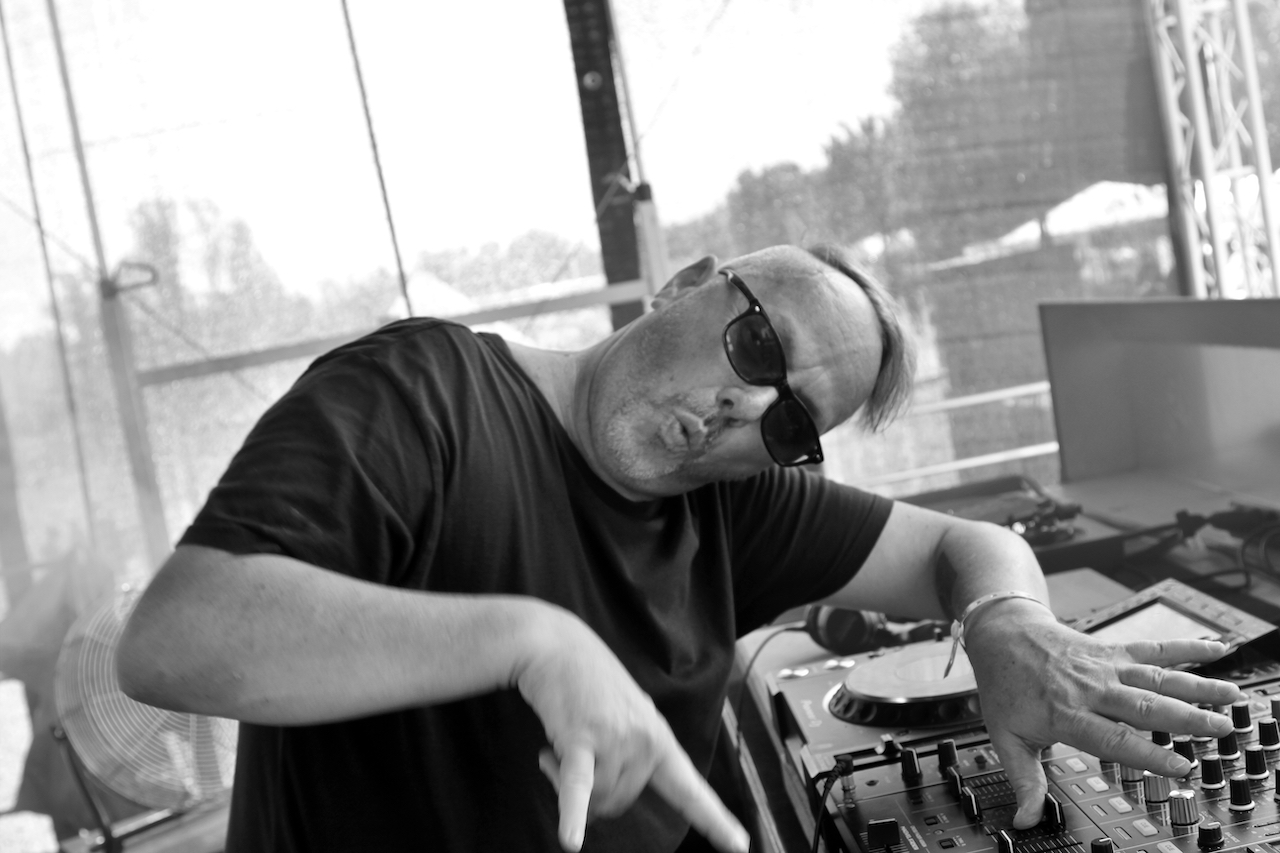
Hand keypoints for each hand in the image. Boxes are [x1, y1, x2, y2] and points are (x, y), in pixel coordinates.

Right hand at [514, 607, 749, 852]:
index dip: (714, 820)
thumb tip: (594, 808)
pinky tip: (570, 840)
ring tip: (557, 747)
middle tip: (572, 753)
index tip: (739, 846)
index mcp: (658, 738)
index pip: (689, 787)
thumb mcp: (619, 719)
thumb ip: (621, 760)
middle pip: (618, 802)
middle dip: (590, 791)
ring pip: (594, 799)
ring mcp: (617, 738)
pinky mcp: (582, 737)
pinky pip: (577, 785)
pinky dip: (572, 813)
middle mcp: (646, 741)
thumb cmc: (584, 683)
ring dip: (564, 782)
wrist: (556, 645)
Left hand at [962, 601, 1244, 828]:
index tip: (1179, 767)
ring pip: (1156, 677)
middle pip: (1144, 705)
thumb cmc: (1004, 687)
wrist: (1001, 635)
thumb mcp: (1006, 737)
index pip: (1112, 737)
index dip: (1147, 753)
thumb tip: (1026, 821)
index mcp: (1065, 713)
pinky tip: (1217, 649)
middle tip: (1219, 731)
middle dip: (1185, 718)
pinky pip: (1153, 649)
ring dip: (1196, 686)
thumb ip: (1025, 780)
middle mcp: (1090, 688)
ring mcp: (1105, 667)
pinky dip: (1186, 648)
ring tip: (1231, 697)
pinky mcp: (1113, 651)